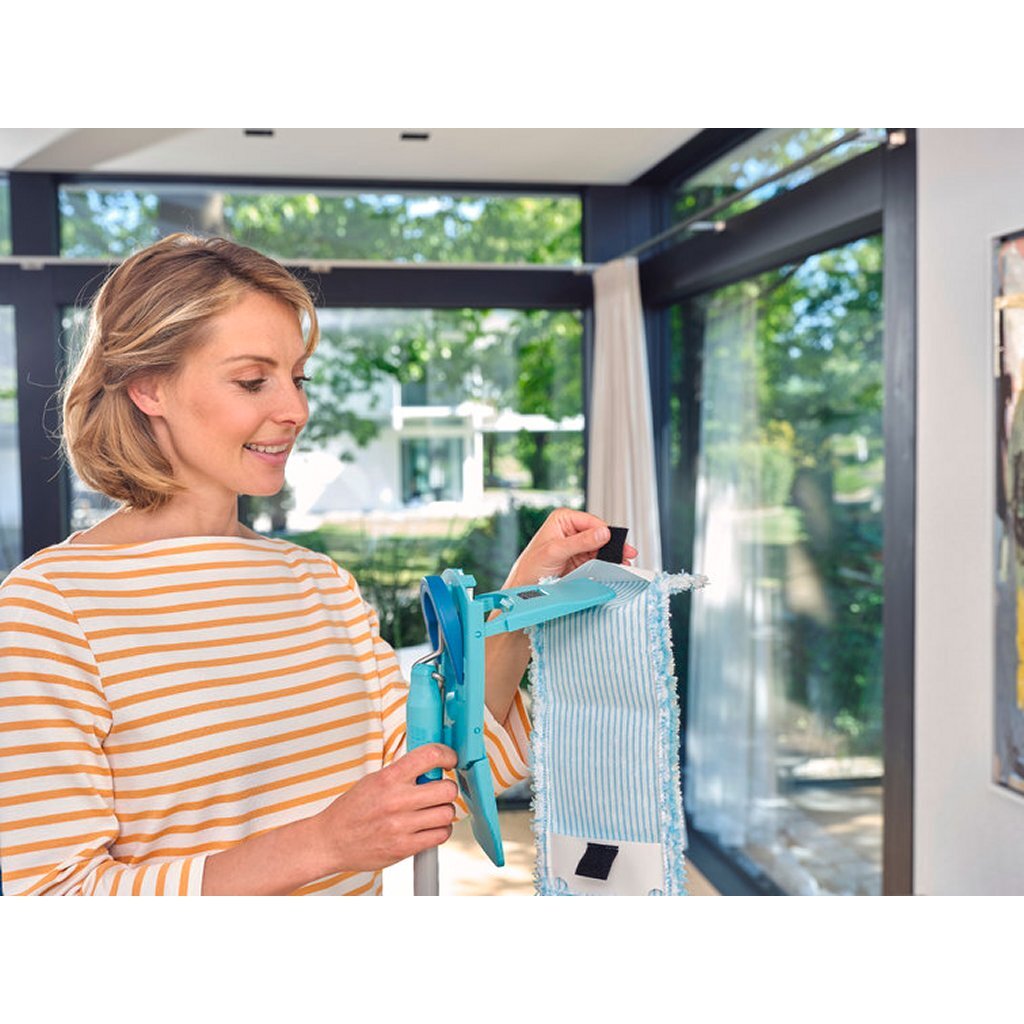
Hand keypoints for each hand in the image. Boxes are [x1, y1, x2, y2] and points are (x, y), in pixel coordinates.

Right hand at [314, 743, 457, 872]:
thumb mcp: (373, 780)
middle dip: (447, 788)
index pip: (429, 756)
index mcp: (388, 778)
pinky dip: (440, 830)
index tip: (449, 759)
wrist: (330, 841)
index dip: (447, 755)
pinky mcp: (404, 847)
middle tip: (439, 790)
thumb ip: (401, 772)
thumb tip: (430, 763)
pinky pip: (440, 836)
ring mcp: (401, 826)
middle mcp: (397, 800)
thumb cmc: (351, 810)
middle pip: (446, 789)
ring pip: (447, 813)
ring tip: (432, 811)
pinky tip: (429, 827)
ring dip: (444, 812)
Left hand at [503, 507, 638, 588]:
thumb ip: (580, 542)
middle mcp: (571, 529)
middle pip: (599, 535)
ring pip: (601, 548)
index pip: (591, 522)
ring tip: (623, 564)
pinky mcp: (579, 560)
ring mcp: (576, 545)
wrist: (524, 587)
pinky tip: (614, 568)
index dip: (606, 532)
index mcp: (563, 519)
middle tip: (627, 555)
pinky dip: (606, 565)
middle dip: (612, 545)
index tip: (618, 543)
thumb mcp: (555, 551)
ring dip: (612, 556)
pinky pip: (597, 560)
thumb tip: (603, 533)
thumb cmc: (530, 566)